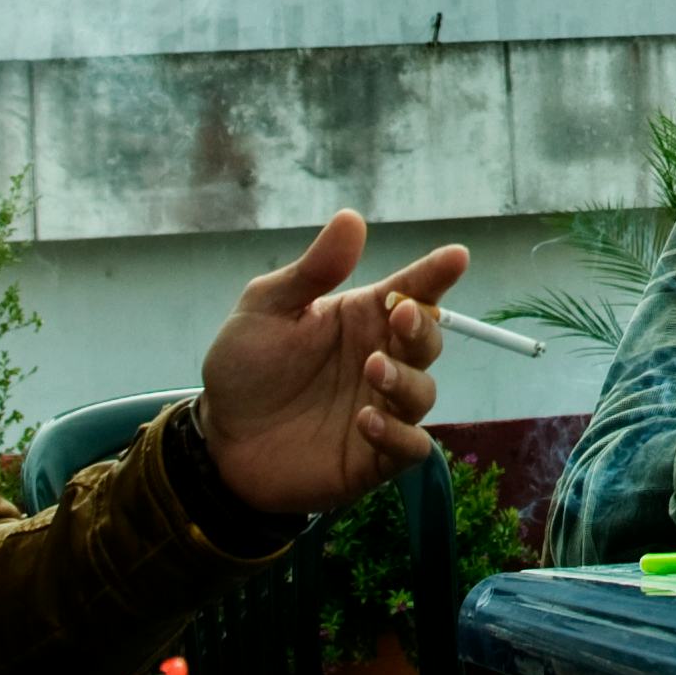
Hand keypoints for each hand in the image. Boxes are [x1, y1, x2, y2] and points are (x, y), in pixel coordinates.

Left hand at [199, 213, 464, 516]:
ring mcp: (382, 408)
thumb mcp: (266, 309)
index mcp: (362, 319)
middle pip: (426, 340)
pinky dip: (398, 434)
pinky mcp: (374, 456)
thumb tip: (352, 218)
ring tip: (372, 369)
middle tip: (400, 316)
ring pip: (423, 392)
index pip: (411, 291)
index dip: (435, 274)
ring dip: (405, 379)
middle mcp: (380, 360)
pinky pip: (408, 446)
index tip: (456, 256)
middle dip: (423, 326)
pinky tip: (367, 420)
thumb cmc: (247, 368)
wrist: (219, 439)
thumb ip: (312, 271)